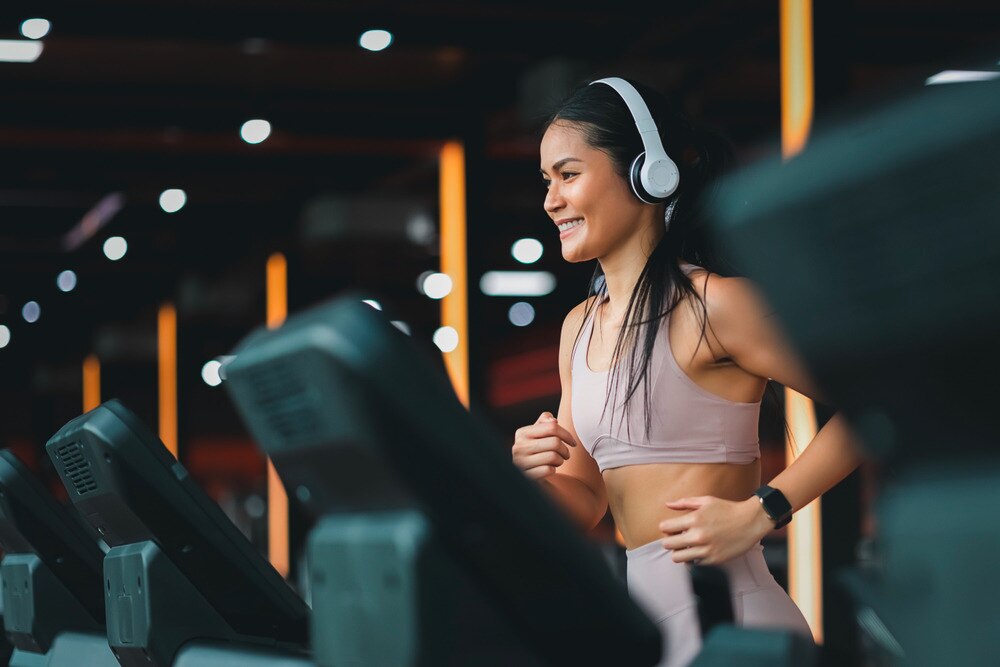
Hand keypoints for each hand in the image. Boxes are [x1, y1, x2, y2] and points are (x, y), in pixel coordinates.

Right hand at [512, 412, 576, 480]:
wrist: (528, 474)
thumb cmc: (537, 450)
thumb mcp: (538, 433)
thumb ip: (545, 421)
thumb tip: (553, 421)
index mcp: (522, 433)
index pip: (552, 427)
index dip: (567, 434)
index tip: (572, 442)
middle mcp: (519, 447)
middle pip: (555, 442)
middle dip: (565, 450)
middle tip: (565, 454)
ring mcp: (521, 462)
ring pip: (553, 457)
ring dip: (560, 460)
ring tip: (557, 462)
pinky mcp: (527, 476)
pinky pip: (549, 470)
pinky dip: (553, 470)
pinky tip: (550, 469)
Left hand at [658, 496, 774, 564]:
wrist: (750, 522)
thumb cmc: (728, 509)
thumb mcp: (706, 501)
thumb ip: (684, 503)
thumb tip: (667, 505)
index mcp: (694, 519)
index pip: (665, 528)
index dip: (666, 527)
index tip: (671, 527)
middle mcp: (698, 536)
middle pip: (668, 545)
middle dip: (670, 540)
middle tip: (677, 538)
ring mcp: (706, 550)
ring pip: (677, 558)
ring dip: (679, 552)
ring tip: (686, 546)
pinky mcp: (713, 560)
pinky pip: (693, 564)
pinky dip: (693, 559)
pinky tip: (699, 551)